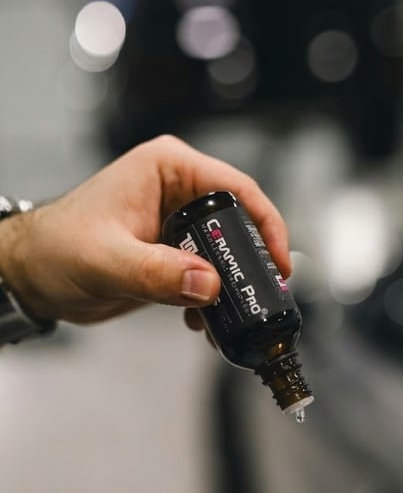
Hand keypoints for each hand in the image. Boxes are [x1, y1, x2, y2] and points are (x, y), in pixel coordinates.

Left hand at [0, 135, 289, 324]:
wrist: (35, 276)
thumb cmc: (56, 248)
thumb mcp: (107, 260)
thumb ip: (158, 272)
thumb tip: (208, 283)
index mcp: (168, 170)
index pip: (237, 189)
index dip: (266, 225)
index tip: (277, 261)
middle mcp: (180, 193)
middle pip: (241, 224)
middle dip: (252, 262)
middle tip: (262, 293)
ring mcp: (180, 225)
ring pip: (230, 254)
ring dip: (235, 288)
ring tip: (232, 316)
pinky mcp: (177, 254)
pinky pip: (212, 275)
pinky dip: (215, 301)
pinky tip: (204, 322)